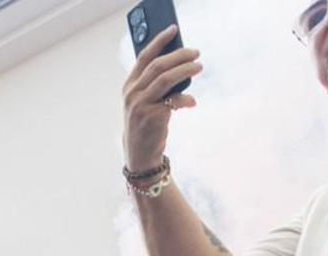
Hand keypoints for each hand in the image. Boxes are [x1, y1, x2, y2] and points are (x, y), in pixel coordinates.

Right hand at [122, 27, 201, 169]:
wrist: (139, 154)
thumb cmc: (145, 125)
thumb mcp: (143, 102)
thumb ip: (154, 84)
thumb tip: (180, 66)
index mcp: (129, 87)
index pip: (144, 57)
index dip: (159, 41)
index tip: (173, 30)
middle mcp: (132, 94)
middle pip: (158, 65)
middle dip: (180, 56)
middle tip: (196, 53)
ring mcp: (141, 105)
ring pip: (166, 78)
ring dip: (186, 70)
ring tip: (199, 67)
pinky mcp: (152, 117)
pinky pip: (174, 100)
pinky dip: (186, 98)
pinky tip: (192, 102)